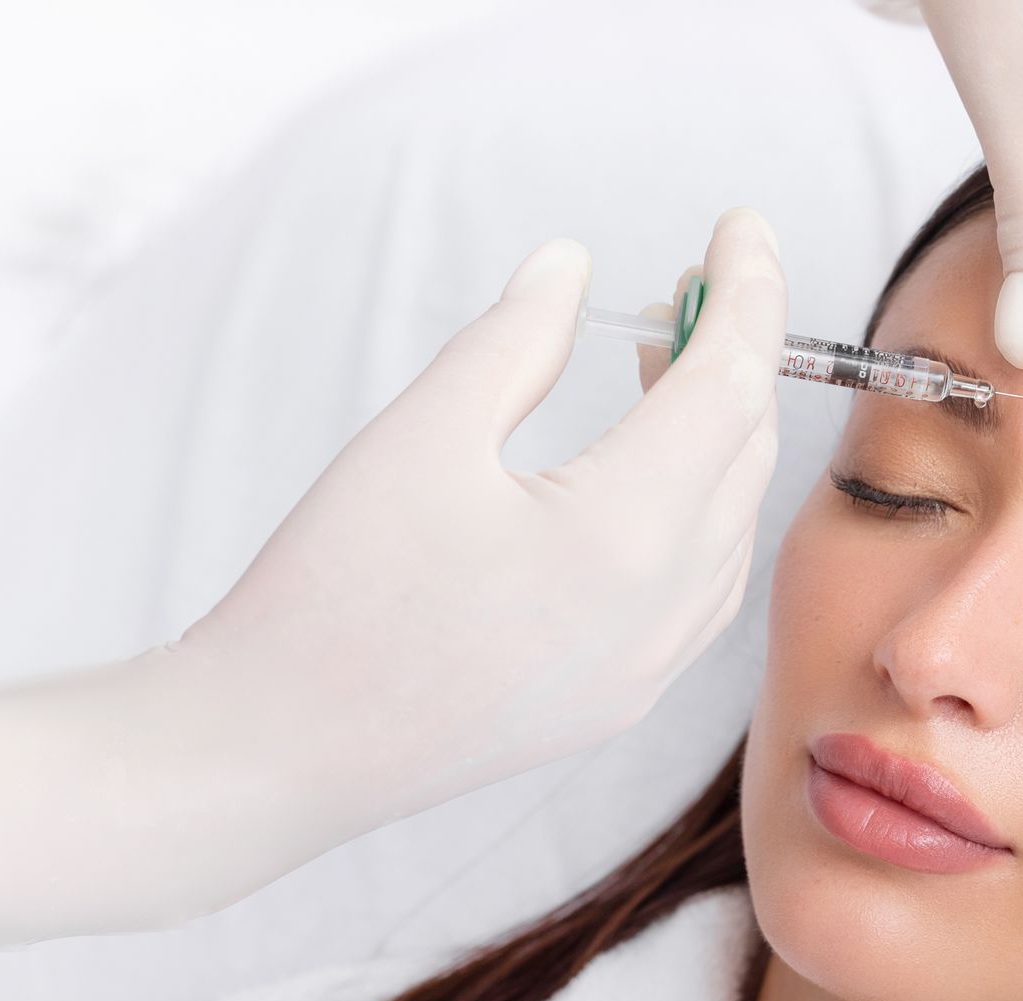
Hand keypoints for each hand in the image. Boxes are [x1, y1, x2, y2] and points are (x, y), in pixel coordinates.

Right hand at [0, 207, 785, 959]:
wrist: (275, 754)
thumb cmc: (332, 594)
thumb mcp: (421, 435)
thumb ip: (517, 339)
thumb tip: (574, 268)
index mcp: (629, 534)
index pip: (733, 382)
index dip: (748, 289)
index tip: (740, 223)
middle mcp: (668, 612)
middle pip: (746, 449)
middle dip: (733, 353)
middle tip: (687, 283)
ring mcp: (652, 669)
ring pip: (733, 520)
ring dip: (716, 431)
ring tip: (657, 360)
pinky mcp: (622, 700)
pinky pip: (704, 587)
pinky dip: (698, 509)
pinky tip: (646, 469)